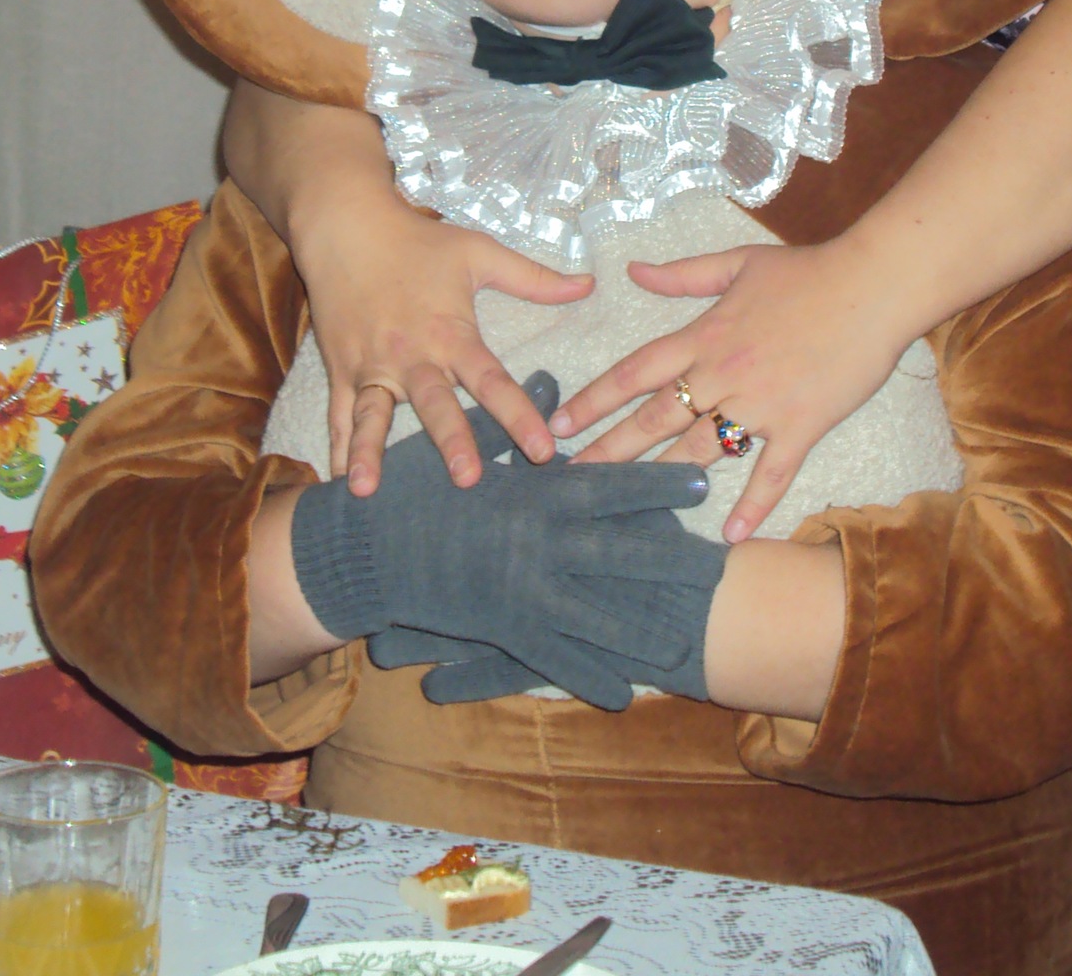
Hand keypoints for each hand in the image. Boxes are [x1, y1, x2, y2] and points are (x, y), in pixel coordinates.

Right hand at [289, 187, 591, 494]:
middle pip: (434, 405)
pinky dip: (338, 448)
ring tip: (365, 490)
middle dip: (451, 441)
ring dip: (370, 453)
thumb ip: (534, 279)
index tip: (543, 448)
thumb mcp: (479, 253)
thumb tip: (589, 285)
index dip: (518, 414)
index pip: (491, 380)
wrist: (346, 227)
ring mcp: (371, 366)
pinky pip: (339, 414)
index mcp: (449, 333)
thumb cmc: (417, 241)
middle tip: (468, 479)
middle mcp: (411, 357)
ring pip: (374, 416)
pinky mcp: (341, 369)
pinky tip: (339, 484)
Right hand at [289, 378, 725, 711]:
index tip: (698, 485)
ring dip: (640, 631)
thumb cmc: (406, 491)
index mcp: (532, 494)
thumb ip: (509, 416)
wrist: (357, 550)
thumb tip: (548, 378)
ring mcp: (520, 592)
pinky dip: (587, 676)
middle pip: (617, 553)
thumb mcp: (459, 443)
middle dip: (669, 561)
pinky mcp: (499, 629)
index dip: (655, 486)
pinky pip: (551, 658)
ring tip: (684, 643)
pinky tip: (622, 693)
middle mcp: (536, 543)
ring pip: (594, 616)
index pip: (607, 487)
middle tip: (715, 568)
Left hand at [549, 238, 925, 543]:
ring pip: (700, 448)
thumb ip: (682, 275)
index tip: (560, 424)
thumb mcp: (737, 262)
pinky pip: (770, 472)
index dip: (593, 399)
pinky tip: (730, 535)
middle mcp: (721, 374)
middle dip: (608, 451)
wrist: (873, 287)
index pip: (634, 372)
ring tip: (627, 507)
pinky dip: (751, 505)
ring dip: (661, 479)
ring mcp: (759, 404)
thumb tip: (632, 272)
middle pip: (653, 418)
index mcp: (703, 336)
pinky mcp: (799, 426)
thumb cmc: (809, 271)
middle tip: (570, 482)